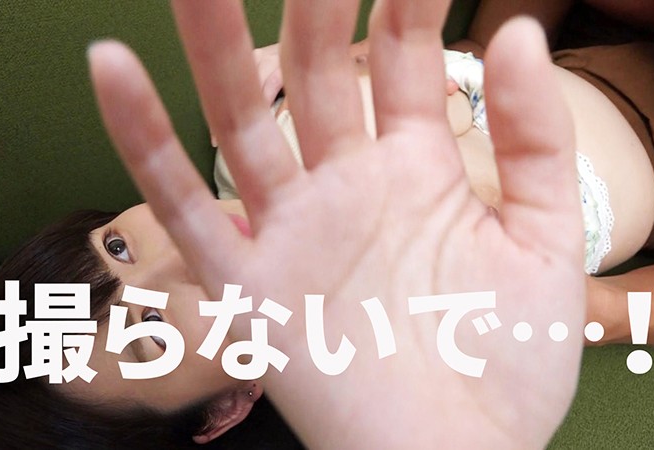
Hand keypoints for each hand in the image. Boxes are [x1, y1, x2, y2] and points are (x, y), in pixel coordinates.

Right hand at [89, 1, 584, 447]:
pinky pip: (184, 204)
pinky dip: (140, 140)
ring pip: (239, 120)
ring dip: (212, 45)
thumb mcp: (545, 240)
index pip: (398, 59)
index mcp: (414, 170)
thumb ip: (535, 138)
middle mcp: (345, 186)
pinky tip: (109, 68)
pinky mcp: (247, 284)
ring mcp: (291, 230)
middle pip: (311, 73)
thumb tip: (520, 30)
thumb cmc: (507, 360)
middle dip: (310, 4)